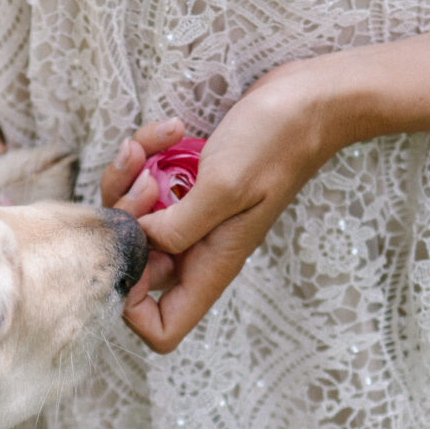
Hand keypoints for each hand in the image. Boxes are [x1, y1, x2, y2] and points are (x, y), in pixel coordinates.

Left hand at [102, 67, 335, 353]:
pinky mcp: (184, 183)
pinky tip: (172, 131)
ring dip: (128, 177)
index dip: (132, 304)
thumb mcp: (226, 186)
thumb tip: (138, 240)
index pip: (162, 328)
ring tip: (151, 148)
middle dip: (121, 219)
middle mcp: (197, 247)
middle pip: (132, 264)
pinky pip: (141, 178)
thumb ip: (178, 226)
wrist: (308, 99)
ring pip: (128, 216)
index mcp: (212, 265)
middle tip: (146, 181)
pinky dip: (144, 153)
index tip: (132, 251)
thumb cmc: (278, 143)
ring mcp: (189, 214)